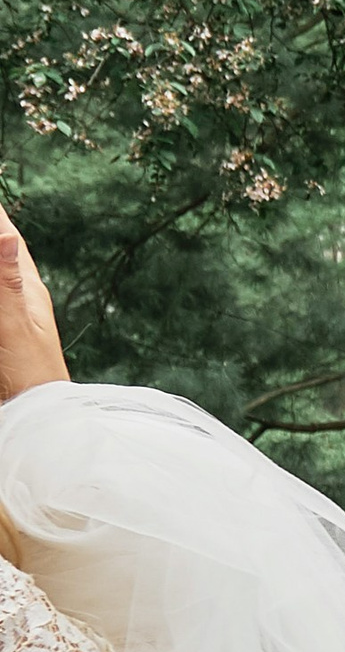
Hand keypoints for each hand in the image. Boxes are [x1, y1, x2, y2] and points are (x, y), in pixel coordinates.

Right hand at [0, 202, 68, 402]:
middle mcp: (19, 298)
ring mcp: (11, 318)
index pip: (9, 239)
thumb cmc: (30, 374)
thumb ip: (4, 281)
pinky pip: (3, 301)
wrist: (35, 417)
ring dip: (2, 259)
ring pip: (4, 280)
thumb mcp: (12, 324)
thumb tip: (7, 234)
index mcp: (28, 289)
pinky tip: (4, 278)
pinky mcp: (5, 335)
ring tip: (1, 235)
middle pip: (3, 256)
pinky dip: (4, 283)